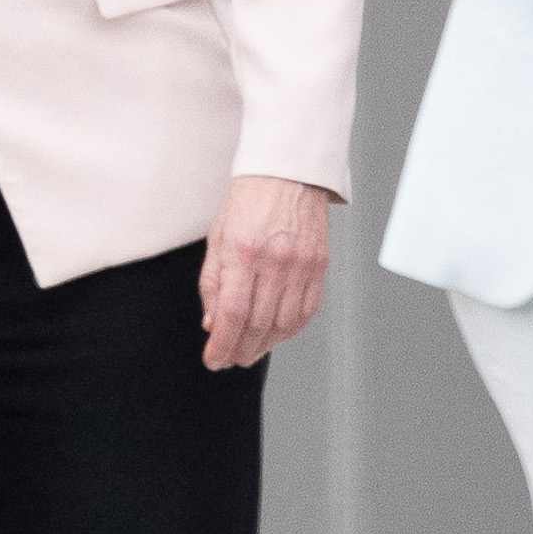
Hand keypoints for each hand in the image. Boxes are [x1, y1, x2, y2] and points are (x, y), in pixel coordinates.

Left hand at [199, 173, 333, 369]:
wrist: (286, 174)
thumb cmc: (248, 202)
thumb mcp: (218, 239)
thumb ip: (213, 283)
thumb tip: (213, 324)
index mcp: (244, 251)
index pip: (233, 313)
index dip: (222, 344)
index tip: (214, 359)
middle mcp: (275, 260)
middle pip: (258, 324)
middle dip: (240, 350)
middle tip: (229, 359)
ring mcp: (302, 264)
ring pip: (284, 324)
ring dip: (265, 345)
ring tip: (250, 350)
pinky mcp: (320, 266)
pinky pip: (306, 311)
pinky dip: (289, 330)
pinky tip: (275, 333)